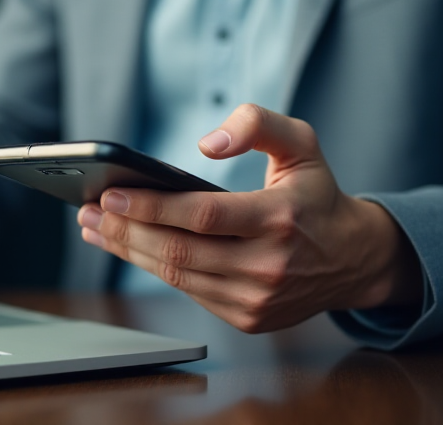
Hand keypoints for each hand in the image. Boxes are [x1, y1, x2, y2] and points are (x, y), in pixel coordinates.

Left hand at [77, 104, 421, 332]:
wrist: (354, 259)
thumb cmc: (316, 194)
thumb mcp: (302, 142)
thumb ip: (258, 124)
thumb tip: (208, 143)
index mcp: (281, 217)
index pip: (202, 216)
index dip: (151, 206)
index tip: (110, 193)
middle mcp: (269, 264)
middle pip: (179, 251)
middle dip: (125, 230)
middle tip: (88, 212)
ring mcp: (257, 298)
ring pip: (176, 276)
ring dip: (129, 251)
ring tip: (95, 228)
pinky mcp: (247, 318)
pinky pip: (188, 291)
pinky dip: (153, 269)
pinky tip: (129, 248)